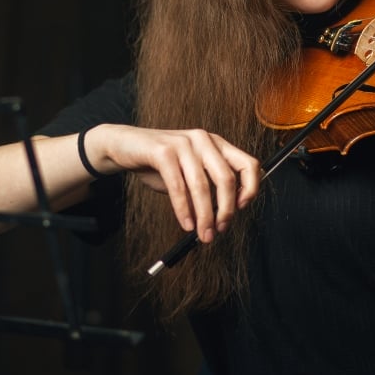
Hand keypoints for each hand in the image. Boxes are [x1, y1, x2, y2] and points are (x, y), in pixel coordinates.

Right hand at [84, 124, 260, 242]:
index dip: (251, 189)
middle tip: (219, 230)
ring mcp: (184, 143)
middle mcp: (204, 140)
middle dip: (226, 210)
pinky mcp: (163, 151)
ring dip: (204, 216)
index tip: (241, 209)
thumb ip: (208, 188)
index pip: (248, 164)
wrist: (124, 146)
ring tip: (203, 234)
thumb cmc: (159, 163)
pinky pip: (178, 186)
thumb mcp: (189, 173)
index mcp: (216, 144)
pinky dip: (183, 209)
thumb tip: (223, 217)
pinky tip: (185, 223)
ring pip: (202, 186)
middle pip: (227, 179)